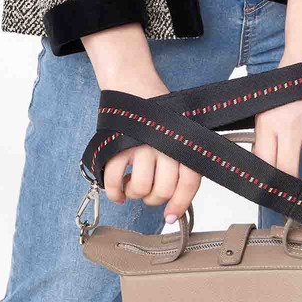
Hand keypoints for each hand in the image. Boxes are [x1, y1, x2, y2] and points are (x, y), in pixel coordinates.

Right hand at [99, 70, 202, 223]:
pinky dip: (113, 192)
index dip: (180, 204)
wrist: (134, 85)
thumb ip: (181, 162)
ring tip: (132, 186)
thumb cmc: (157, 113)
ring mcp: (141, 146)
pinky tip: (116, 192)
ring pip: (140, 188)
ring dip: (133, 193)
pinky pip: (113, 180)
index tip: (170, 216)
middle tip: (148, 193)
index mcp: (182, 144)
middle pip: (162, 190)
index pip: (188, 183)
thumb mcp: (178, 134)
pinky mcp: (118, 145)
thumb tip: (176, 199)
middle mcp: (165, 145)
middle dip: (153, 198)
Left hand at [252, 56, 301, 181]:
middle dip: (294, 179)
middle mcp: (291, 123)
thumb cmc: (290, 85)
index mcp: (269, 121)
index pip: (266, 165)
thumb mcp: (266, 109)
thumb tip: (263, 172)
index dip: (270, 181)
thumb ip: (263, 138)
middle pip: (290, 171)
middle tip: (297, 174)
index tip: (275, 186)